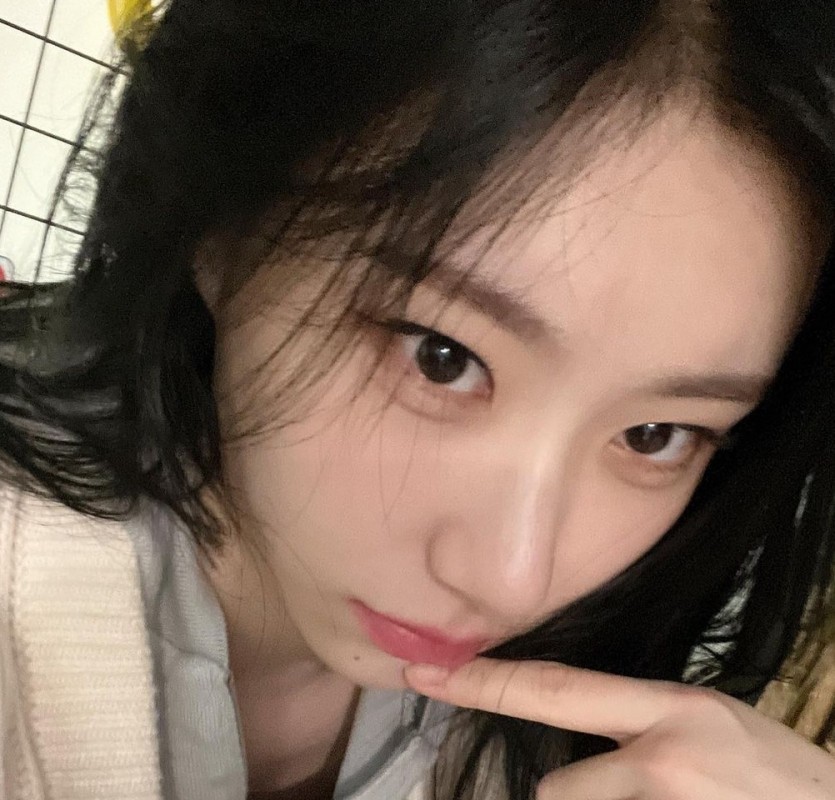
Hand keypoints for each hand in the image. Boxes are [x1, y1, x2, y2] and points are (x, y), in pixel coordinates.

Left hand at [404, 658, 834, 798]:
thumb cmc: (782, 779)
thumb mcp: (715, 725)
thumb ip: (643, 723)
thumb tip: (577, 735)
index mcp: (675, 709)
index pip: (558, 688)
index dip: (486, 681)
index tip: (428, 672)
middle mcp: (665, 755)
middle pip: (555, 786)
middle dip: (566, 797)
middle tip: (616, 785)